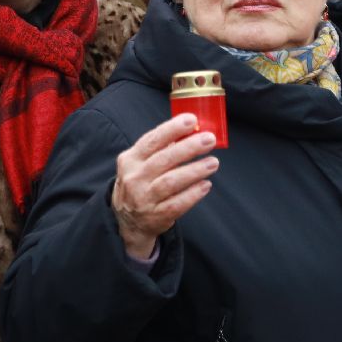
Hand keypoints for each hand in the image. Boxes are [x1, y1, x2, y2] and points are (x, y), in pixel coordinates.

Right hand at [111, 114, 217, 258]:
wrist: (128, 221)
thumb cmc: (140, 184)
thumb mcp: (139, 164)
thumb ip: (160, 149)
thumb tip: (191, 131)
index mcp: (130, 160)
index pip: (151, 140)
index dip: (172, 129)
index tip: (191, 120)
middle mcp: (135, 178)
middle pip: (163, 160)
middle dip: (189, 148)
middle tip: (209, 139)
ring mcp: (144, 198)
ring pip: (171, 182)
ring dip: (194, 170)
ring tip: (213, 162)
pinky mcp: (156, 216)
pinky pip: (177, 204)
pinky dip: (193, 194)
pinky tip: (205, 185)